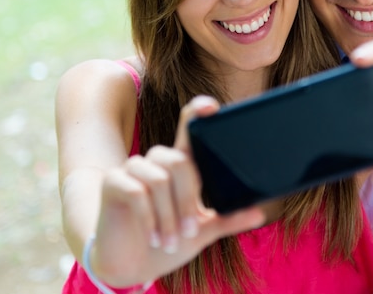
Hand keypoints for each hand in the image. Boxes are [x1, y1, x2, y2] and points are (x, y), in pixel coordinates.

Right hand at [91, 96, 265, 286]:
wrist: (130, 267)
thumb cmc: (168, 242)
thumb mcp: (203, 231)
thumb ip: (228, 220)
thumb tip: (259, 213)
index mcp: (180, 166)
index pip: (188, 129)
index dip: (197, 112)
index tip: (212, 107)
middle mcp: (156, 161)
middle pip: (179, 162)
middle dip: (187, 201)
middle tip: (190, 231)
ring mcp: (133, 169)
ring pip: (159, 180)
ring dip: (168, 215)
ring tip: (170, 241)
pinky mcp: (113, 182)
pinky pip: (137, 192)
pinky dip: (149, 218)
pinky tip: (152, 236)